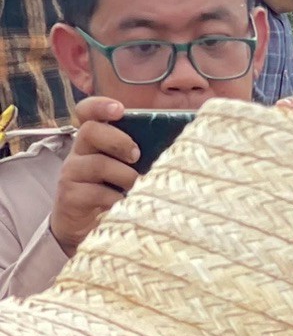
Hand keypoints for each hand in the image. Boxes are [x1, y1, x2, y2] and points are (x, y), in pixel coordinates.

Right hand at [49, 95, 138, 254]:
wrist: (83, 229)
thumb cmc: (112, 195)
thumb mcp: (124, 171)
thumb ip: (139, 156)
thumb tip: (179, 146)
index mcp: (92, 141)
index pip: (86, 112)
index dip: (99, 106)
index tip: (120, 110)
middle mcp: (78, 153)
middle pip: (90, 131)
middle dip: (118, 140)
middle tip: (136, 155)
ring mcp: (72, 173)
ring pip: (97, 164)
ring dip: (125, 175)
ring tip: (138, 186)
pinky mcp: (71, 196)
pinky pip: (97, 193)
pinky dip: (117, 199)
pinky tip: (127, 205)